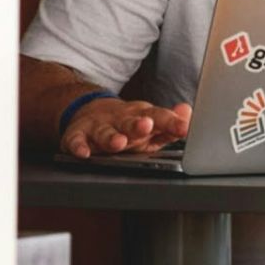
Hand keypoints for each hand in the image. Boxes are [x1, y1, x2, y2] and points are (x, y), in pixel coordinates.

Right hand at [61, 96, 190, 157]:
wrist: (90, 112)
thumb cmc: (129, 124)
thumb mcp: (152, 123)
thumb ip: (171, 123)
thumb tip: (188, 112)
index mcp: (142, 116)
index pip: (159, 117)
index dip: (172, 122)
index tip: (183, 128)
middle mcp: (121, 119)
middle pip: (130, 122)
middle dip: (138, 125)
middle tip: (147, 126)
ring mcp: (99, 126)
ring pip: (105, 132)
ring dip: (111, 137)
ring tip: (118, 143)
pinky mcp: (78, 134)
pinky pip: (76, 140)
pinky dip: (78, 146)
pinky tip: (83, 153)